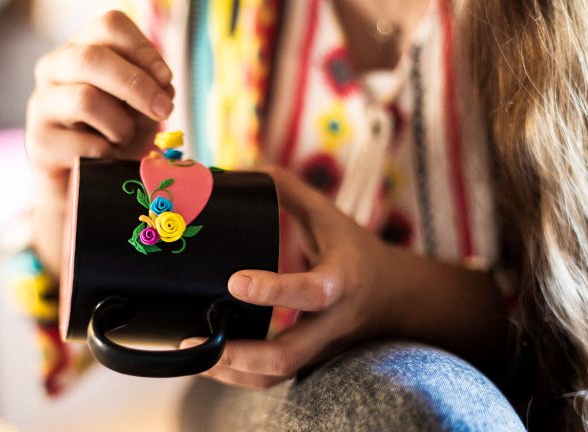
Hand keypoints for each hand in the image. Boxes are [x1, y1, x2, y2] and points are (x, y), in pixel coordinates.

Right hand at [25, 10, 173, 273]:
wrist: (82, 184)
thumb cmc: (112, 136)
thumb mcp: (139, 109)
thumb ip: (151, 94)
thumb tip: (162, 90)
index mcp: (81, 49)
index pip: (110, 26)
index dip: (144, 50)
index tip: (166, 79)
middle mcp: (54, 68)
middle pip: (93, 57)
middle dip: (137, 84)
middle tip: (164, 110)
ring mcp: (41, 105)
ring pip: (86, 99)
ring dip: (121, 125)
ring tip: (124, 139)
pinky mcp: (39, 143)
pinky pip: (84, 144)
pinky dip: (108, 155)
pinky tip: (107, 160)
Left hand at [182, 167, 396, 387]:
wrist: (395, 298)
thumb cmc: (355, 251)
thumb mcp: (330, 217)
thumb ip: (289, 192)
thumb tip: (243, 170)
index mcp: (342, 281)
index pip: (313, 292)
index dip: (275, 291)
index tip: (234, 281)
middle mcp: (331, 323)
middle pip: (288, 356)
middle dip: (239, 354)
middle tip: (196, 341)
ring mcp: (319, 349)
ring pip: (276, 377)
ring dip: (231, 374)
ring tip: (193, 356)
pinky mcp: (308, 362)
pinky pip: (272, 380)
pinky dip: (237, 376)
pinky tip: (207, 362)